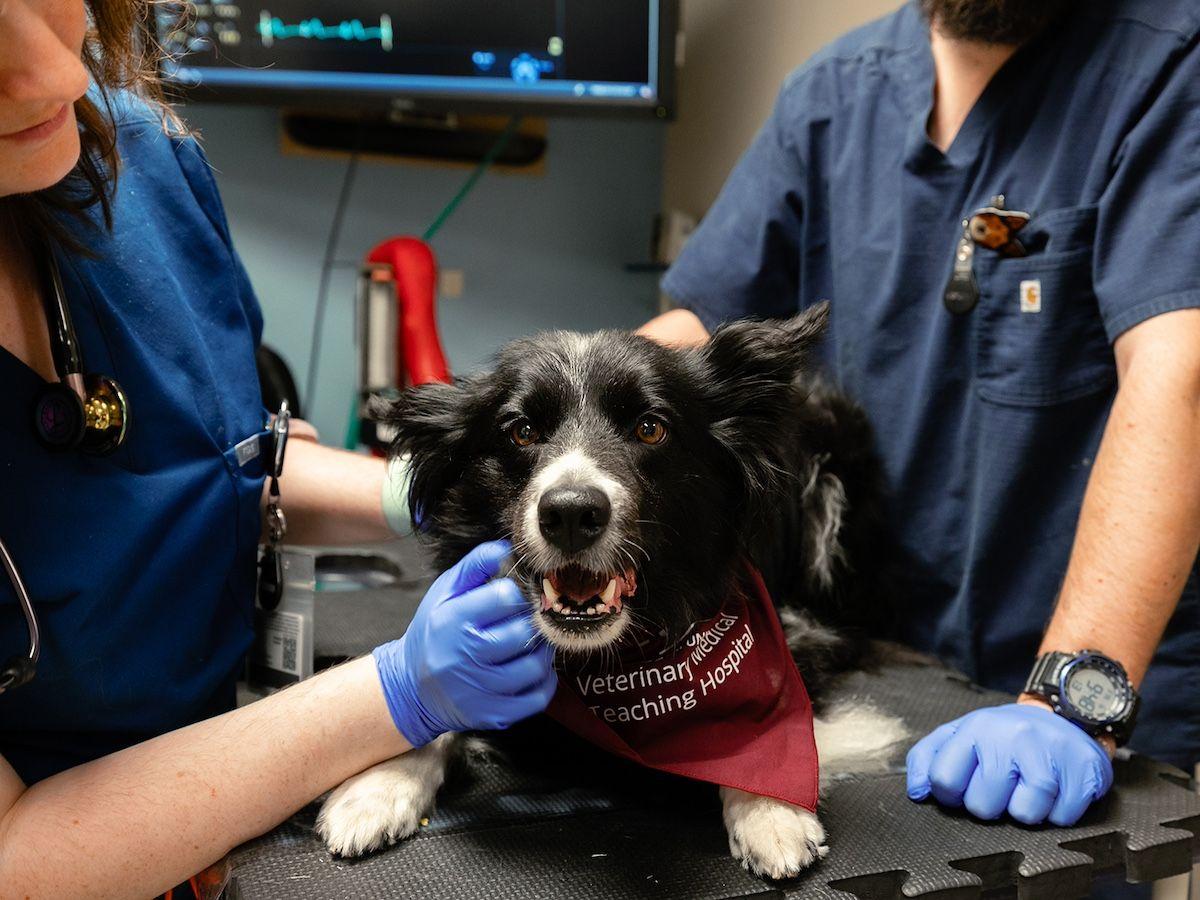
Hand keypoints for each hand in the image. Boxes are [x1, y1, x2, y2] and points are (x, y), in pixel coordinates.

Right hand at [373, 540, 556, 745]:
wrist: (411, 687)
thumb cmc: (433, 632)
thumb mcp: (444, 593)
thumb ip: (474, 566)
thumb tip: (505, 547)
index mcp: (454, 621)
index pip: (505, 597)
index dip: (517, 593)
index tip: (515, 596)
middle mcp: (466, 656)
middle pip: (523, 633)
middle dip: (532, 623)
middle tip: (528, 620)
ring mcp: (481, 690)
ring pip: (535, 666)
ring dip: (542, 652)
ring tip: (531, 644)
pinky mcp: (493, 715)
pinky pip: (537, 698)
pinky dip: (544, 682)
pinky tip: (533, 669)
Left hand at [905, 702, 1113, 825]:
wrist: (1064, 717)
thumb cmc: (1005, 736)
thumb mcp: (961, 735)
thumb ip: (928, 759)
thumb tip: (917, 792)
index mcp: (975, 728)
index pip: (943, 780)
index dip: (951, 795)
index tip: (964, 787)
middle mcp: (1011, 736)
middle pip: (982, 806)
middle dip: (990, 805)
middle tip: (1003, 785)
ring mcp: (1049, 752)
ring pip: (1022, 815)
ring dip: (1024, 811)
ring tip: (1028, 788)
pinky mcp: (1084, 770)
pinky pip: (1061, 819)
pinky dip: (1056, 814)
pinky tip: (1055, 792)